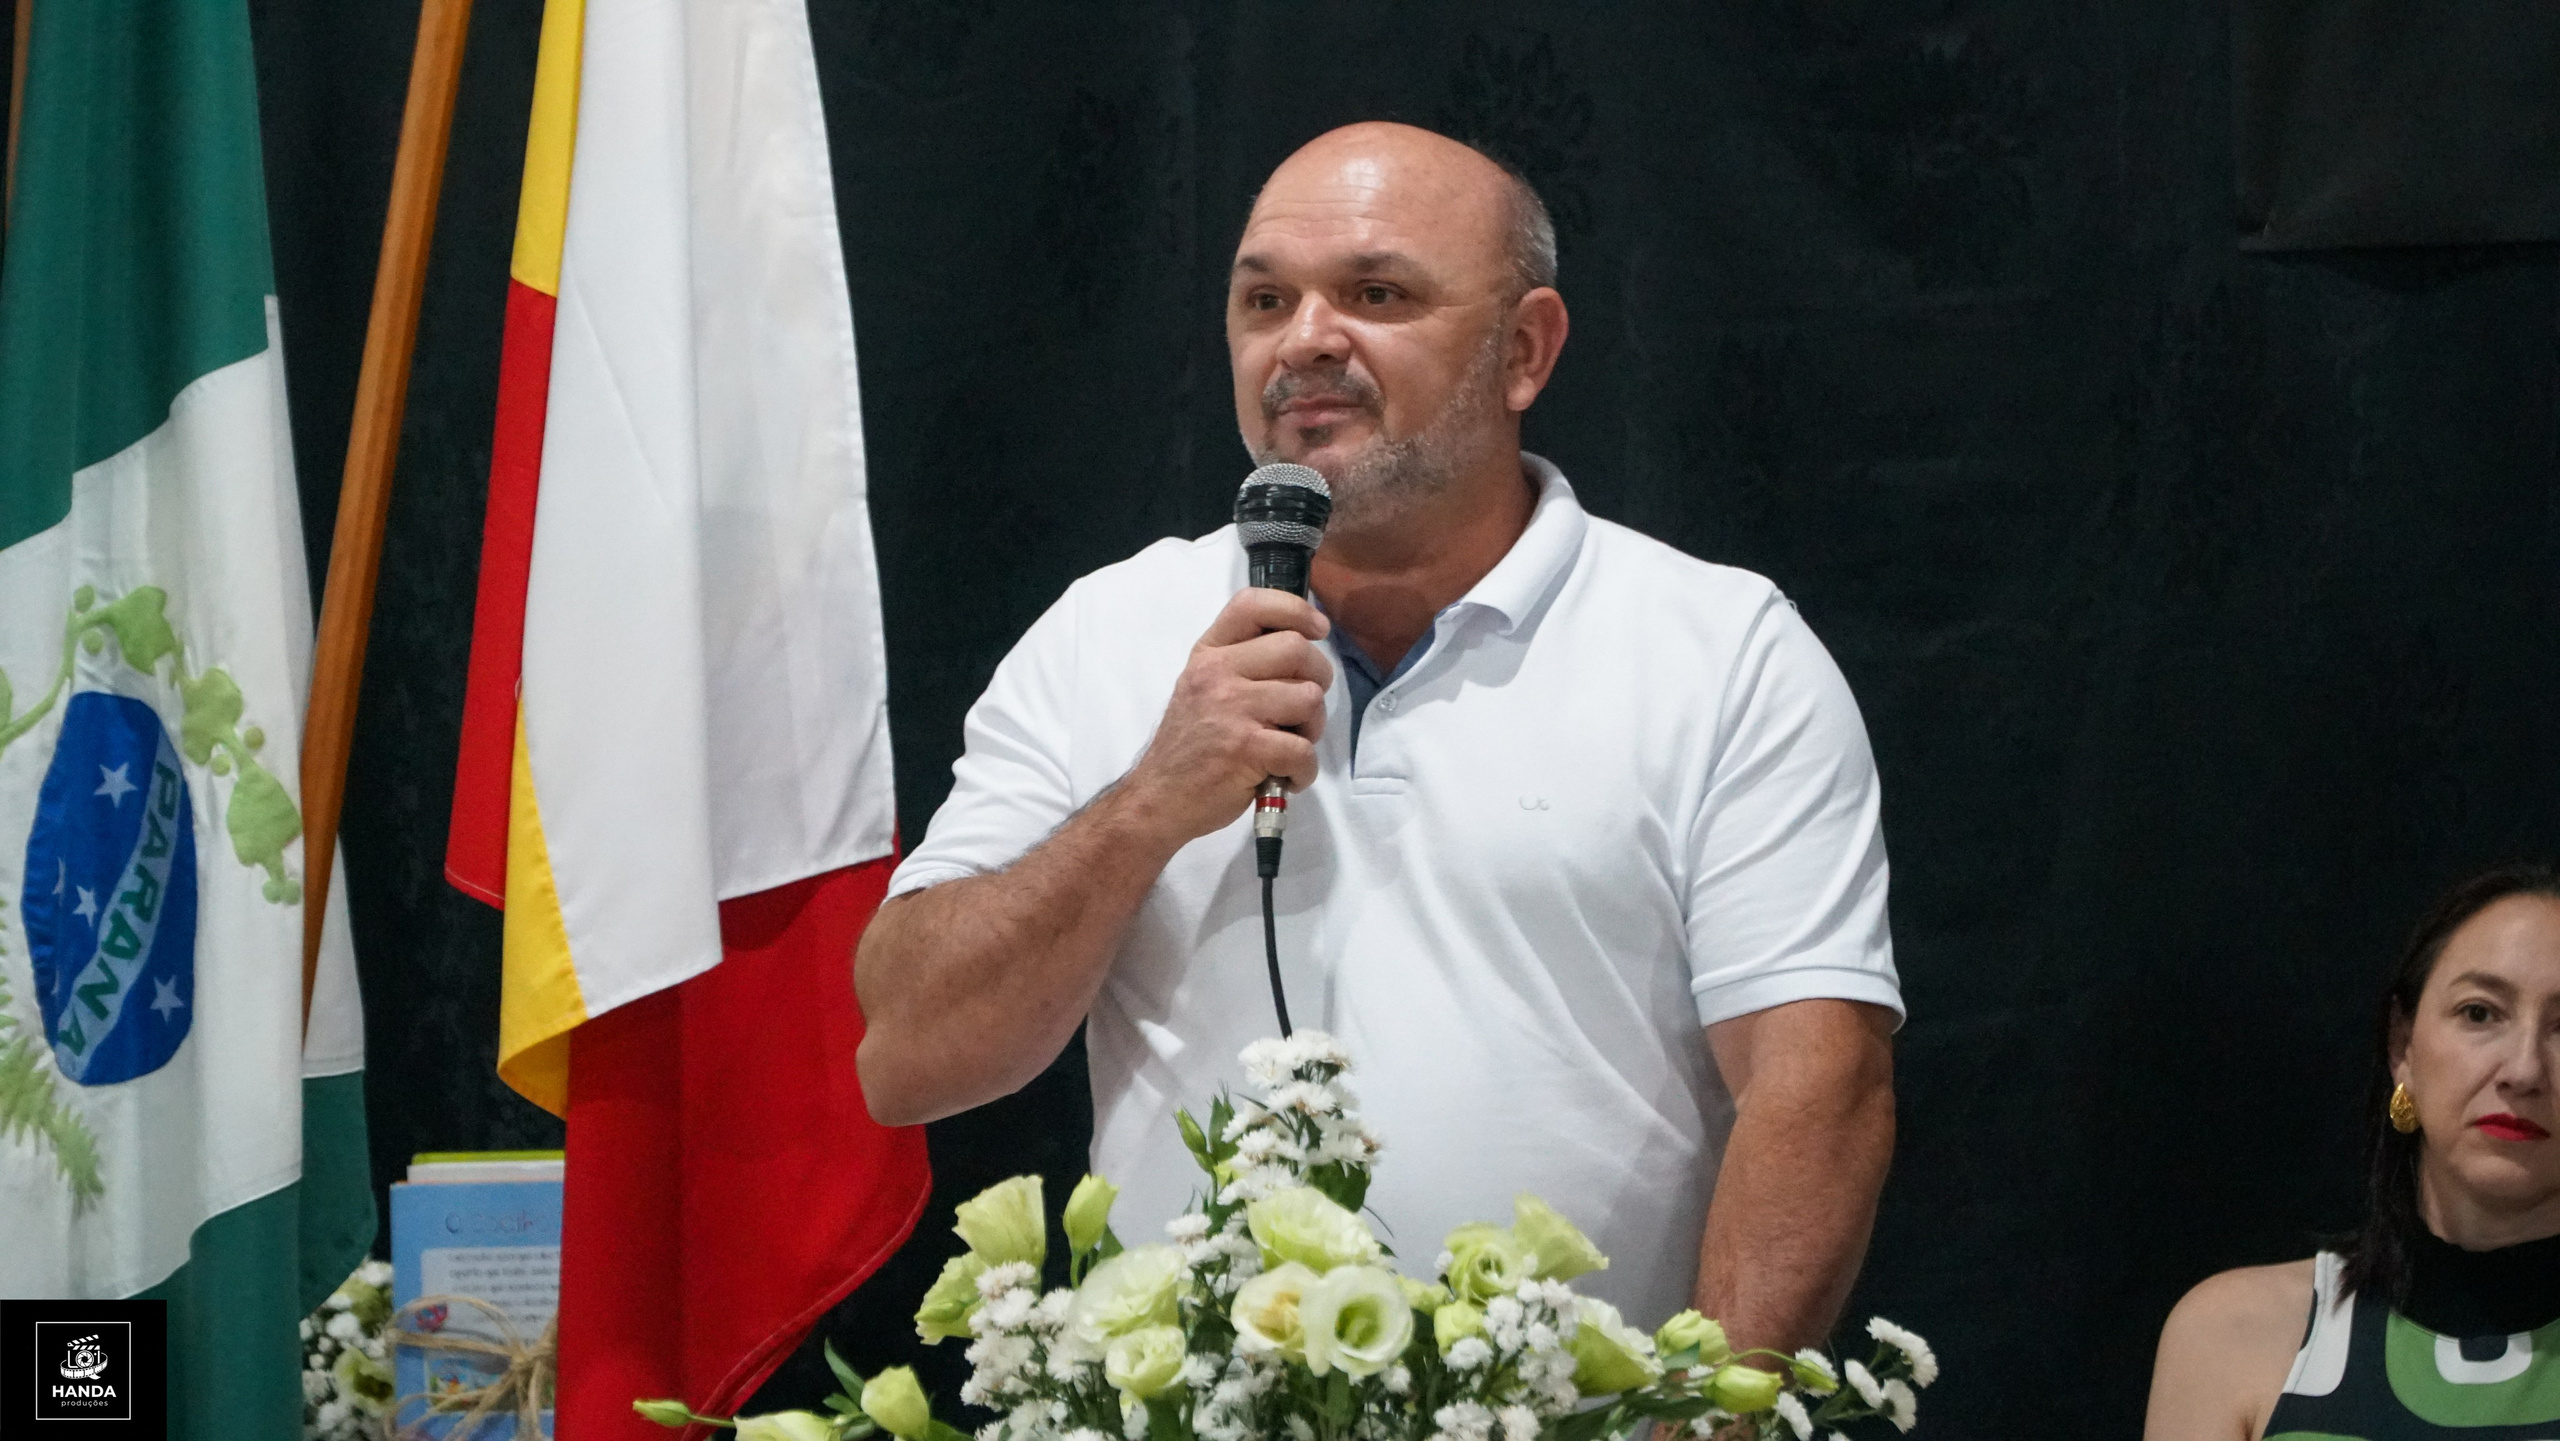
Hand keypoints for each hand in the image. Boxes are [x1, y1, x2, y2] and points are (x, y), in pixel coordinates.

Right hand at [1120, 588, 1333, 844]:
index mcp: (1209, 654)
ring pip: (1308, 698)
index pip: (1253, 604)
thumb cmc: (1191, 745)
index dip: (1296, 609)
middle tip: (1305, 709)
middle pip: (1297, 649)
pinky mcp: (1246, 748)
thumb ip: (1241, 663)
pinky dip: (1305, 770)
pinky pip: (1303, 749)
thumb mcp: (1202, 687)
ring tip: (1292, 745)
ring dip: (1313, 728)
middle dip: (1318, 679)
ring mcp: (1231, 709)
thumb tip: (1303, 646)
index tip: (1317, 630)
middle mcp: (1217, 673)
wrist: (1159, 798)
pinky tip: (1287, 776)